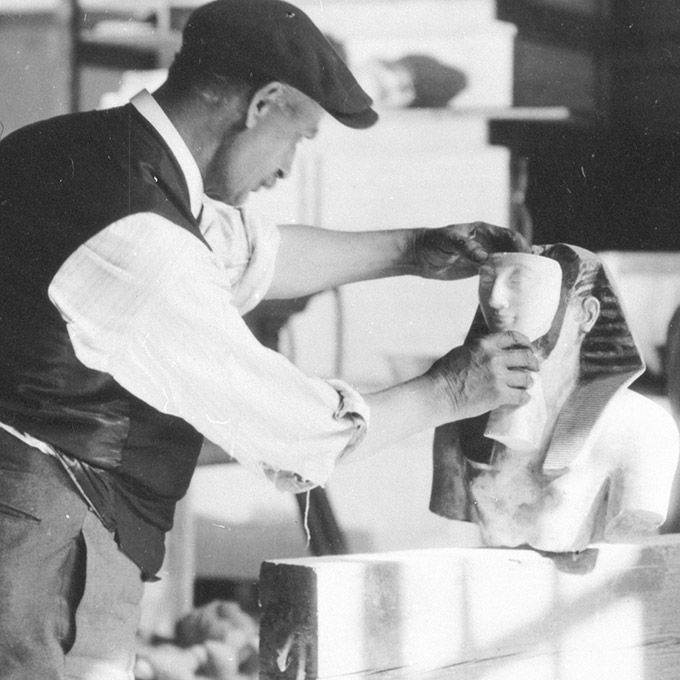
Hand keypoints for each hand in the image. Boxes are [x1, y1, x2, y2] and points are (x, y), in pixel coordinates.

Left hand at [411, 222, 529, 279]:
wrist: (419, 255)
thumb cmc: (433, 242)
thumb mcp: (448, 241)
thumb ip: (466, 247)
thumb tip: (484, 257)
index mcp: (483, 231)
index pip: (508, 236)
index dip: (521, 244)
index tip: (529, 256)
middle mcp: (487, 243)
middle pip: (512, 250)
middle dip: (524, 260)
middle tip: (534, 274)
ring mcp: (484, 256)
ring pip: (506, 263)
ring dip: (516, 271)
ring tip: (527, 284)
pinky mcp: (478, 270)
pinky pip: (495, 274)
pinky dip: (503, 280)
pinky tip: (510, 290)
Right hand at [428, 330, 538, 419]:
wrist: (439, 394)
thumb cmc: (444, 374)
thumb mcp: (462, 351)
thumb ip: (481, 349)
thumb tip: (493, 350)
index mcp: (485, 344)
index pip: (513, 337)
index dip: (525, 342)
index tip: (528, 347)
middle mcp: (495, 358)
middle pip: (525, 356)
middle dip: (533, 362)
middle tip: (535, 367)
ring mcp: (498, 377)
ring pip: (526, 378)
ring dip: (528, 382)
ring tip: (526, 385)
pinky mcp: (499, 395)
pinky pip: (521, 396)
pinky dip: (524, 397)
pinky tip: (523, 398)